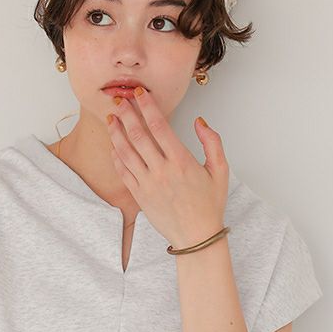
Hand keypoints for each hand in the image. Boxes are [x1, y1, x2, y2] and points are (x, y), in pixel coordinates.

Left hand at [106, 88, 229, 247]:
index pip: (159, 126)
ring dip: (116, 133)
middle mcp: (161, 171)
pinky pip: (123, 172)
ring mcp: (147, 184)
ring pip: (125, 152)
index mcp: (181, 161)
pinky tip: (114, 145)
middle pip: (138, 135)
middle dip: (126, 114)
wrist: (196, 237)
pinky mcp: (139, 196)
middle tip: (119, 100)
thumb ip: (212, 142)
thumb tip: (200, 122)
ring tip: (111, 119)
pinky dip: (116, 156)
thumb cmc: (209, 205)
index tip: (139, 94)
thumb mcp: (221, 170)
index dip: (147, 106)